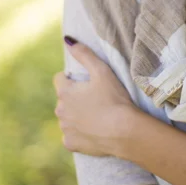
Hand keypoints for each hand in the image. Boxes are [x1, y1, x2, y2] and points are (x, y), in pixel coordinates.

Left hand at [53, 37, 136, 155]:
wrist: (125, 132)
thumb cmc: (115, 99)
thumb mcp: (102, 71)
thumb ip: (84, 54)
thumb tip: (67, 40)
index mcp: (65, 92)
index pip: (60, 79)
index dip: (73, 78)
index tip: (87, 83)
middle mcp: (60, 111)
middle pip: (64, 99)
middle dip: (75, 98)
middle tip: (96, 99)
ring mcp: (65, 129)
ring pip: (67, 118)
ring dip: (77, 115)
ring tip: (98, 115)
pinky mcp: (71, 144)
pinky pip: (71, 136)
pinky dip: (80, 133)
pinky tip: (94, 130)